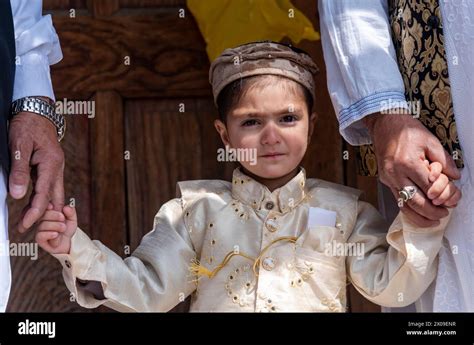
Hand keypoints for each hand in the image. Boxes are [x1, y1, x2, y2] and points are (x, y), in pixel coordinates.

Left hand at [8, 102, 64, 232]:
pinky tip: (33, 204)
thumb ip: (19, 171)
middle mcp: (57, 169)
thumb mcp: (19, 146)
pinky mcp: (50, 167)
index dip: (34, 214)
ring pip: (53, 194)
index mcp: (52, 165)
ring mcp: (55, 168)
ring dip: (43, 208)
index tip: (24, 227)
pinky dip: (42, 198)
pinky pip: (48, 187)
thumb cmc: (27, 125)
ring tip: (29, 221)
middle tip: (28, 229)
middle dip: (42, 217)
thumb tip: (17, 195)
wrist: (37, 110)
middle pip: (53, 199)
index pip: (43, 196)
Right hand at [36, 203, 76, 254]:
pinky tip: (56, 234)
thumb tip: (66, 207)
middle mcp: (42, 221)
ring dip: (55, 226)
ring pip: (43, 225)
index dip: (47, 206)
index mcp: (48, 214)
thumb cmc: (67, 230)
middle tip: (63, 219)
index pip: (44, 207)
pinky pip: (40, 235)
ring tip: (63, 228)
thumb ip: (71, 212)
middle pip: (43, 215)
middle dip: (55, 215)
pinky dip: (49, 234)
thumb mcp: (72, 219)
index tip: (52, 206)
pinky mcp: (39, 239)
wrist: (68, 243)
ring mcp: (39, 230)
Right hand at [364, 112, 460, 226]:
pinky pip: (397, 199)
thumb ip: (444, 160)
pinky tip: (417, 213)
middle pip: (416, 201)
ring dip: (419, 217)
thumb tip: (453, 177)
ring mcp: (388, 178)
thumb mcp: (431, 141)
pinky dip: (408, 209)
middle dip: (432, 212)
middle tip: (443, 214)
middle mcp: (396, 173)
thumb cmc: (406, 130)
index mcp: (408, 163)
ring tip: (432, 220)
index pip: (429, 188)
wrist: (384, 124)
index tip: (451, 201)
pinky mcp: (385, 180)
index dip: (442, 197)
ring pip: (404, 205)